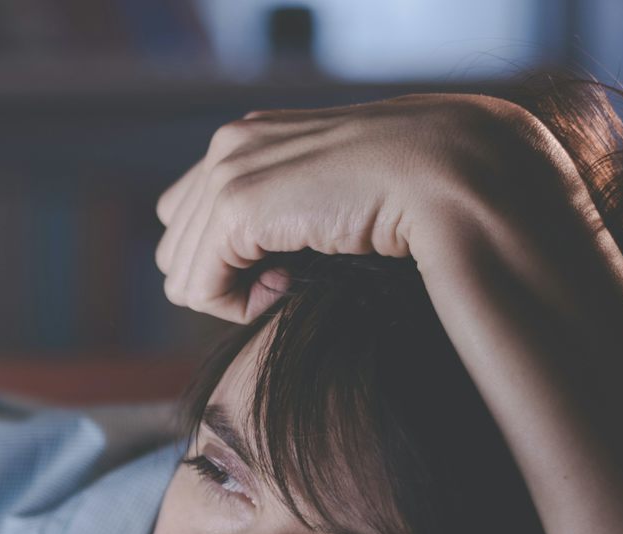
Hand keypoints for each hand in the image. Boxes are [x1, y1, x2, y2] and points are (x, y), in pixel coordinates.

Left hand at [154, 93, 548, 322]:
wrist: (446, 176)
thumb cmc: (403, 201)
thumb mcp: (330, 204)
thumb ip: (283, 221)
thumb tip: (253, 274)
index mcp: (247, 138)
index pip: (188, 219)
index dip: (228, 260)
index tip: (286, 266)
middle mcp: (229, 145)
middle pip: (176, 249)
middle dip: (225, 280)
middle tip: (290, 278)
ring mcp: (229, 171)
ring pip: (181, 273)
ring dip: (234, 295)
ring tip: (295, 279)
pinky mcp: (236, 205)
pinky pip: (197, 288)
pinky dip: (237, 306)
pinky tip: (289, 286)